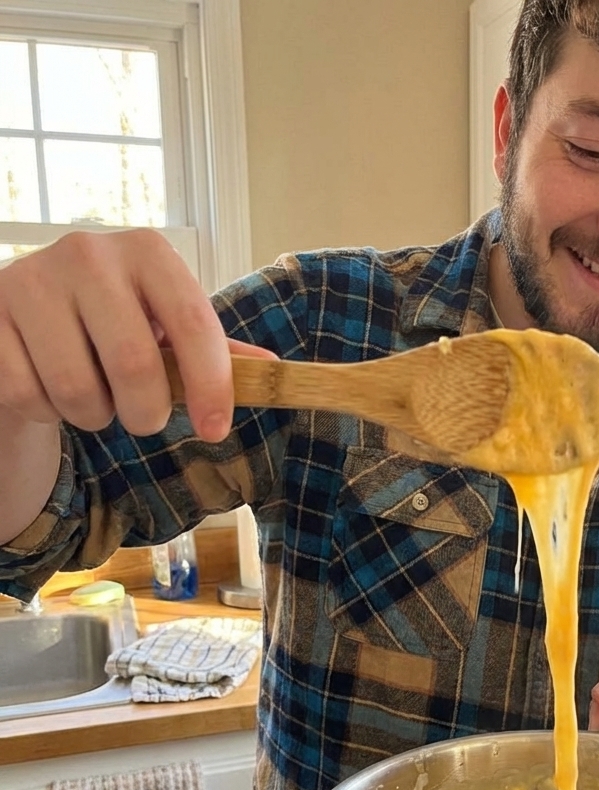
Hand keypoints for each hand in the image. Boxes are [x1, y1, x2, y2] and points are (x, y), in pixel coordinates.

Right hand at [0, 229, 275, 442]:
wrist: (24, 319)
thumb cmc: (113, 325)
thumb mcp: (166, 329)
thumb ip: (215, 351)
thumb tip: (274, 372)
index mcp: (146, 251)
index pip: (192, 321)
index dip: (211, 384)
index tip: (216, 430)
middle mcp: (86, 253)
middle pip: (135, 365)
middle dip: (147, 413)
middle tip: (145, 417)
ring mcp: (27, 280)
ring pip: (79, 391)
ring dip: (95, 416)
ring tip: (94, 396)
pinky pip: (29, 396)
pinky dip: (48, 413)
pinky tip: (49, 388)